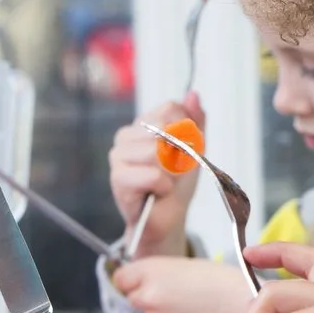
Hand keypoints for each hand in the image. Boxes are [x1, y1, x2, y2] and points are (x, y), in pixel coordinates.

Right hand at [108, 94, 205, 256]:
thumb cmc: (177, 183)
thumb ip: (195, 121)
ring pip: (158, 152)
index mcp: (143, 124)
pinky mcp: (117, 178)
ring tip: (164, 182)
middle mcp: (126, 135)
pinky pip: (153, 175)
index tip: (184, 150)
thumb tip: (193, 95)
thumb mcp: (194, 148)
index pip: (171, 108)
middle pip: (165, 128)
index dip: (187, 130)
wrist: (168, 217)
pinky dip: (163, 186)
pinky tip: (157, 193)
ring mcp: (118, 155)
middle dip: (180, 154)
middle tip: (173, 172)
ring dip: (172, 172)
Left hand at [109, 256, 251, 312]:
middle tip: (176, 295)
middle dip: (148, 298)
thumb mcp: (184, 265)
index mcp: (149, 271)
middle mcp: (146, 296)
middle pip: (133, 298)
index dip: (134, 280)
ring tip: (191, 308)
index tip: (143, 281)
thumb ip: (156, 273)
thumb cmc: (220, 282)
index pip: (120, 279)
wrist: (241, 306)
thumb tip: (139, 283)